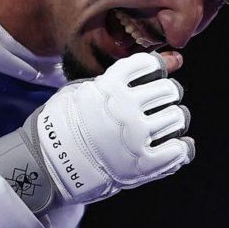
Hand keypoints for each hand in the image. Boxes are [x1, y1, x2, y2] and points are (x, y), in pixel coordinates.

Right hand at [0, 52, 193, 214]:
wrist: (47, 167)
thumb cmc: (62, 125)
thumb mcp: (80, 91)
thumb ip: (117, 78)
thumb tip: (172, 60)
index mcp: (109, 87)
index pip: (149, 64)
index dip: (156, 67)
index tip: (153, 75)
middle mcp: (125, 108)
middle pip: (169, 89)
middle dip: (167, 94)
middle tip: (158, 104)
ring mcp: (135, 137)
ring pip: (178, 117)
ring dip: (174, 120)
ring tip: (162, 127)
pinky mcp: (142, 166)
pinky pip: (179, 150)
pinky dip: (181, 148)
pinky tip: (175, 147)